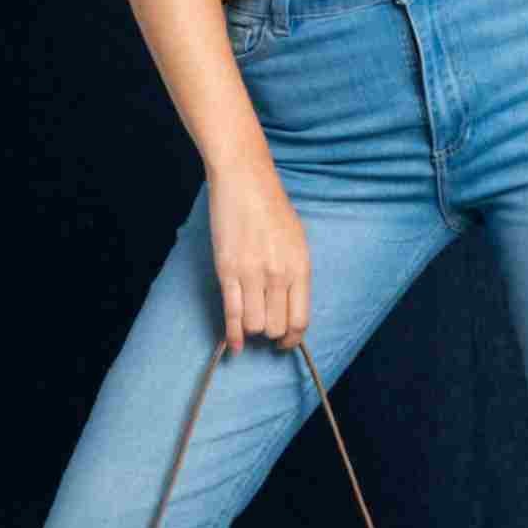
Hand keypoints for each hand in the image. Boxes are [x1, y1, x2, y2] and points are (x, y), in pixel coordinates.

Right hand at [207, 160, 311, 355]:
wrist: (245, 181)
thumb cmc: (272, 208)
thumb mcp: (297, 241)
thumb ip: (295, 274)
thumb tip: (290, 306)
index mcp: (300, 268)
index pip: (300, 320)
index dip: (292, 338)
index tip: (285, 342)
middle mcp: (279, 275)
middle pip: (276, 327)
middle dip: (271, 333)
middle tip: (265, 330)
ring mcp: (252, 274)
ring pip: (254, 325)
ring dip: (252, 330)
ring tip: (250, 320)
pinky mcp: (227, 271)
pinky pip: (232, 314)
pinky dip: (233, 335)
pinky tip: (234, 346)